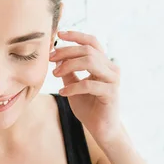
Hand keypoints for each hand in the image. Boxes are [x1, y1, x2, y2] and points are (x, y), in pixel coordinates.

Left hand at [49, 30, 121, 144]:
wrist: (101, 129)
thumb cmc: (89, 107)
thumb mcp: (73, 86)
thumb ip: (67, 72)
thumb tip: (56, 57)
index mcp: (103, 64)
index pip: (92, 42)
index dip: (76, 36)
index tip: (59, 34)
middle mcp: (111, 68)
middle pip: (88, 50)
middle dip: (66, 52)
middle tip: (50, 58)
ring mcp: (113, 80)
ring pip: (90, 62)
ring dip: (69, 65)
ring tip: (55, 74)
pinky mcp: (111, 93)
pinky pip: (89, 84)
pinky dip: (73, 87)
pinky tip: (63, 92)